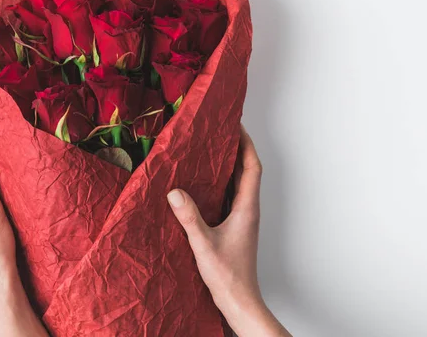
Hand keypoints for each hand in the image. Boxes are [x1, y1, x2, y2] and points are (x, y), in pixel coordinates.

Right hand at [167, 126, 290, 336]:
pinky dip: (221, 184)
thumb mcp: (204, 244)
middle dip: (238, 149)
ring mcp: (242, 219)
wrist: (239, 300)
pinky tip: (205, 183)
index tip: (237, 126)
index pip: (252, 168)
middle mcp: (247, 210)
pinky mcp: (235, 227)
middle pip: (247, 171)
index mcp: (246, 208)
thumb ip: (190, 218)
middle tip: (221, 132)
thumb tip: (175, 192)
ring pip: (239, 184)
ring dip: (230, 166)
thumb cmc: (228, 275)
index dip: (246, 145)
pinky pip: (230, 197)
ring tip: (212, 150)